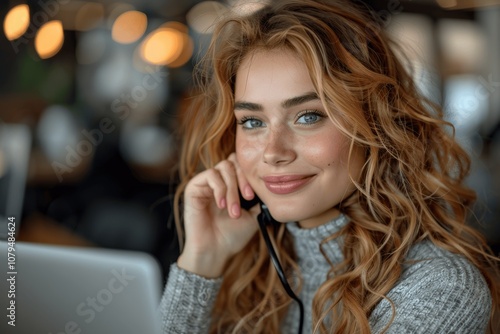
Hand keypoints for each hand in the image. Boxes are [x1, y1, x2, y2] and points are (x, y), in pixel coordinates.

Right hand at [177, 153, 259, 277]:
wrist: (214, 252)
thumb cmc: (232, 236)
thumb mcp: (253, 215)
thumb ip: (259, 198)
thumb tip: (267, 185)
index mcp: (230, 186)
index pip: (241, 166)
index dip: (249, 176)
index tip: (253, 196)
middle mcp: (217, 182)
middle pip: (233, 162)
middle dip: (243, 179)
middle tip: (247, 198)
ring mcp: (205, 184)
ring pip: (223, 168)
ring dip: (232, 189)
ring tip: (233, 211)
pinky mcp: (194, 187)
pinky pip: (210, 175)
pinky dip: (220, 189)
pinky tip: (222, 205)